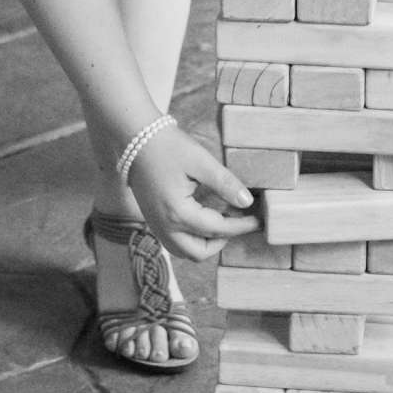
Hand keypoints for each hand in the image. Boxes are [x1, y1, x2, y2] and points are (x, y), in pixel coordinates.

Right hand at [126, 124, 259, 260]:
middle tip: (239, 223)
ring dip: (205, 244)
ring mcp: (156, 226)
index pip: (217, 229)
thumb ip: (225, 183)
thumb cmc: (167, 147)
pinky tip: (204, 218)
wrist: (134, 139)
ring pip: (184, 251)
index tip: (258, 220)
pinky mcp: (152, 220)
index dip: (241, 226)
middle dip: (222, 242)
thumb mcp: (200, 162)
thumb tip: (246, 201)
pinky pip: (175, 241)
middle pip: (198, 253)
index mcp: (178, 213)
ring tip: (222, 221)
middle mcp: (165, 227)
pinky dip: (192, 238)